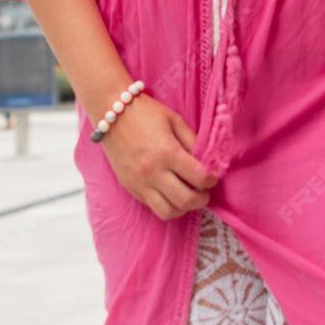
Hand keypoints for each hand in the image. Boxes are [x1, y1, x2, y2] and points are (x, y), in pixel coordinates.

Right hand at [101, 94, 220, 220]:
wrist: (111, 113)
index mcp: (168, 152)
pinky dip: (166, 204)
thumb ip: (192, 142)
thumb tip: (207, 162)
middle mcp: (153, 172)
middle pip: (186, 201)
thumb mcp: (175, 120)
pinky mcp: (130, 188)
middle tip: (204, 190)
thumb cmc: (145, 113)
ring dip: (183, 207)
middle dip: (202, 199)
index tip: (213, 176)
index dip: (212, 180)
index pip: (199, 178)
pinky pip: (153, 207)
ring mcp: (140, 183)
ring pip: (168, 212)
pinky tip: (170, 192)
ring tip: (187, 194)